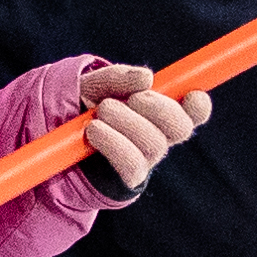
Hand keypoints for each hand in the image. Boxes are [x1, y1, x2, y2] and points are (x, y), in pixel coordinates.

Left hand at [72, 64, 206, 195]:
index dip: (199, 104)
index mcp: (160, 111)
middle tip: (132, 99)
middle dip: (159, 108)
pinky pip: (132, 165)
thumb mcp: (94, 85)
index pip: (196, 111)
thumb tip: (146, 78)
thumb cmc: (81, 106)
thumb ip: (118, 78)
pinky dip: (113, 143)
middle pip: (181, 127)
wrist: (56, 136)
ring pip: (154, 144)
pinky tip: (94, 131)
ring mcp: (146, 159)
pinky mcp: (128, 178)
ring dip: (127, 122)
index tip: (190, 94)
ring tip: (100, 113)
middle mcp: (160, 136)